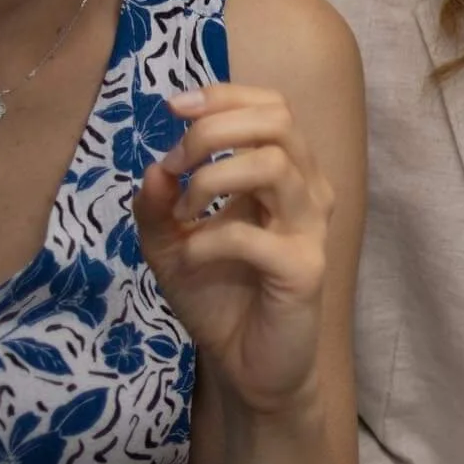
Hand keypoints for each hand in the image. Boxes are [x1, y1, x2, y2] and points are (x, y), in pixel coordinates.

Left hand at [135, 82, 334, 418]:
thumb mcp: (170, 244)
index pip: (273, 106)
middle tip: (175, 162)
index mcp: (286, 174)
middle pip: (279, 121)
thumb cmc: (219, 297)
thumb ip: (157, 206)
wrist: (247, 367)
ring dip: (211, 178)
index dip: (225, 96)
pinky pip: (250, 235)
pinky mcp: (303, 269)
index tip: (174, 108)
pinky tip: (189, 259)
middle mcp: (307, 191)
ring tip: (181, 211)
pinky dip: (206, 239)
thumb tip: (153, 169)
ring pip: (273, 164)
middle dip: (214, 130)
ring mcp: (310, 229)